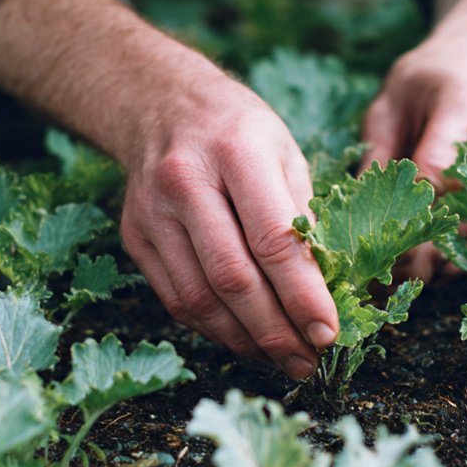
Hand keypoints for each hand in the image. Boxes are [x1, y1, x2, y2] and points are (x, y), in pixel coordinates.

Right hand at [119, 81, 339, 379]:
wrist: (161, 105)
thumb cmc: (239, 132)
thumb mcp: (285, 153)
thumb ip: (305, 219)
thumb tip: (332, 291)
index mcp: (237, 152)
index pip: (273, 240)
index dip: (303, 296)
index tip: (328, 332)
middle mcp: (186, 182)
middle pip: (234, 279)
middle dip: (277, 331)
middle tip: (309, 361)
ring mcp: (152, 213)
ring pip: (200, 299)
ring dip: (246, 341)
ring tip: (283, 359)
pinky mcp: (135, 238)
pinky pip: (176, 300)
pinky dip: (215, 330)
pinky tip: (246, 339)